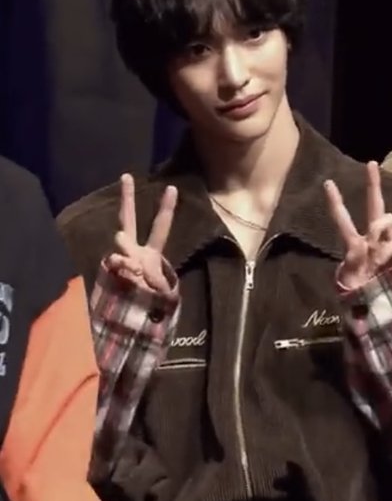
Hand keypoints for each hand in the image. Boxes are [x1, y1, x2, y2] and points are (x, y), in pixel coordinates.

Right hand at [105, 173, 177, 298]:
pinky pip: (114, 263)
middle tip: (126, 176)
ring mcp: (120, 260)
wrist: (129, 325)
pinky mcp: (109, 270)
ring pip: (120, 241)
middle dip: (127, 199)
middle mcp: (134, 252)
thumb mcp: (161, 291)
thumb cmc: (150, 305)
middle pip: (129, 220)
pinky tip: (127, 277)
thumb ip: (153, 278)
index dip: (166, 209)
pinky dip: (121, 268)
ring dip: (125, 248)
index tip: (172, 188)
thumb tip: (132, 264)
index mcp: (152, 255)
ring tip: (133, 265)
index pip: (160, 228)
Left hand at [324, 161, 391, 289]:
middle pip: (375, 208)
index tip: (328, 183)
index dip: (336, 203)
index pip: (343, 221)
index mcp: (354, 246)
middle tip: (371, 164)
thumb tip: (366, 246)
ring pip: (387, 221)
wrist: (382, 313)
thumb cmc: (360, 298)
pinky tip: (391, 264)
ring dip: (381, 231)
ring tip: (377, 257)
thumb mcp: (347, 284)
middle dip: (373, 185)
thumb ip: (351, 263)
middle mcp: (372, 241)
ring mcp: (389, 246)